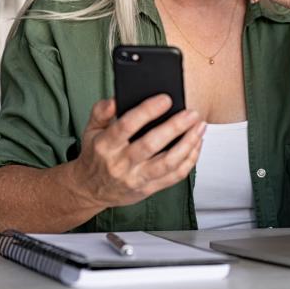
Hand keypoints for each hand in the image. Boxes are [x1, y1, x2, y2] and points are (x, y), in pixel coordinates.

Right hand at [71, 96, 204, 208]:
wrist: (91, 189)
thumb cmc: (95, 155)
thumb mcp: (90, 129)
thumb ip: (101, 111)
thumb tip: (116, 99)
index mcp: (105, 145)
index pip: (126, 126)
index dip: (147, 111)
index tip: (165, 99)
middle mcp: (120, 164)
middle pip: (151, 145)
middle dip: (174, 127)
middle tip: (191, 113)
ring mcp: (136, 178)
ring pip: (167, 163)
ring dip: (188, 144)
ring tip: (200, 127)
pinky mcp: (149, 189)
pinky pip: (174, 176)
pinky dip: (189, 160)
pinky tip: (196, 144)